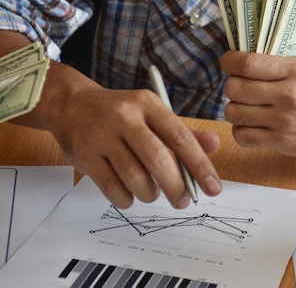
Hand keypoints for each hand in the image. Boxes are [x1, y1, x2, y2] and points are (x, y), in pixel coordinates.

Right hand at [44, 64, 221, 208]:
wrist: (70, 105)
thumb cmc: (121, 113)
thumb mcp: (153, 113)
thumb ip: (183, 132)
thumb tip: (214, 145)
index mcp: (148, 104)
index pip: (181, 137)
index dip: (200, 166)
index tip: (213, 188)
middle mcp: (125, 117)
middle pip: (158, 159)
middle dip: (176, 186)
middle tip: (183, 201)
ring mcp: (102, 136)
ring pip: (135, 177)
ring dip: (150, 194)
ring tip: (153, 193)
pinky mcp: (84, 156)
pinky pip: (113, 189)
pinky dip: (127, 199)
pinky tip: (130, 194)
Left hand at [220, 50, 295, 157]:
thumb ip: (282, 54)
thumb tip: (249, 43)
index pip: (247, 63)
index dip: (229, 61)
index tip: (229, 62)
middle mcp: (289, 95)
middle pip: (234, 88)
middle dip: (232, 85)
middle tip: (240, 85)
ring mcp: (284, 121)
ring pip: (234, 113)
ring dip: (235, 108)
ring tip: (245, 105)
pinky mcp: (282, 142)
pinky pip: (242, 136)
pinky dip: (241, 130)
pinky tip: (251, 124)